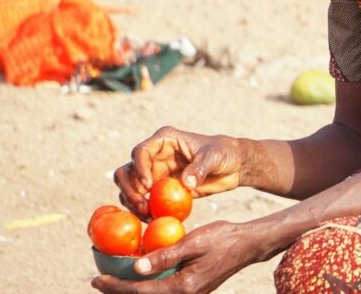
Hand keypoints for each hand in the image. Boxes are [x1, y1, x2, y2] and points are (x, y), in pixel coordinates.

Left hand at [91, 221, 259, 293]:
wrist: (247, 245)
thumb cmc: (222, 238)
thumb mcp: (193, 242)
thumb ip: (165, 255)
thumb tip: (137, 267)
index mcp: (183, 287)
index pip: (141, 291)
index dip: (116, 286)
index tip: (96, 278)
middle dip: (118, 292)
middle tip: (97, 281)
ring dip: (132, 290)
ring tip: (112, 279)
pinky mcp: (192, 290)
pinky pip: (163, 291)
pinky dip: (147, 286)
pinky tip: (139, 274)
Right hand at [114, 127, 247, 216]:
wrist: (233, 165)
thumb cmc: (224, 153)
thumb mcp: (214, 157)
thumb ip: (199, 168)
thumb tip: (185, 184)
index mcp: (164, 140)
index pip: (141, 151)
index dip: (139, 168)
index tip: (148, 186)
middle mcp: (155, 156)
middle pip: (127, 172)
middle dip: (129, 189)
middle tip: (143, 206)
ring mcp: (155, 174)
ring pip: (130, 189)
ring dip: (133, 203)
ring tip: (148, 216)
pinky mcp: (159, 190)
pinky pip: (143, 201)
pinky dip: (142, 211)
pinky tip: (152, 220)